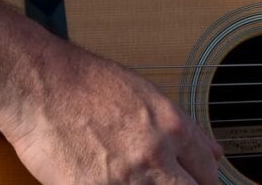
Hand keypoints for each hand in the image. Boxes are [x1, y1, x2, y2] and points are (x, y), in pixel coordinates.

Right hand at [0, 39, 222, 183]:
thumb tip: (216, 153)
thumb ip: (185, 131)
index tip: (199, 184)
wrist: (45, 88)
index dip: (206, 182)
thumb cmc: (92, 86)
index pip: (208, 171)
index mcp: (172, 128)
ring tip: (140, 181)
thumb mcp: (149, 97)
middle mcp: (154, 156)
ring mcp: (124, 181)